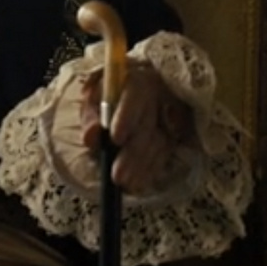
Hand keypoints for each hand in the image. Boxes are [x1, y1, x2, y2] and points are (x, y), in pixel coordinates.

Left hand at [80, 62, 193, 194]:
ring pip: (159, 143)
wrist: (128, 92)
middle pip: (147, 125)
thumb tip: (91, 137)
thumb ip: (90, 116)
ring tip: (125, 184)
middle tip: (117, 175)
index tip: (116, 138)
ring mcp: (170, 116)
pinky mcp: (176, 134)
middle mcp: (158, 97)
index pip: (135, 96)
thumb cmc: (107, 94)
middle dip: (132, 153)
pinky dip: (150, 170)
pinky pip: (165, 154)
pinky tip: (138, 184)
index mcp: (136, 81)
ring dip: (141, 166)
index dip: (126, 117)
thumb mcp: (92, 99)